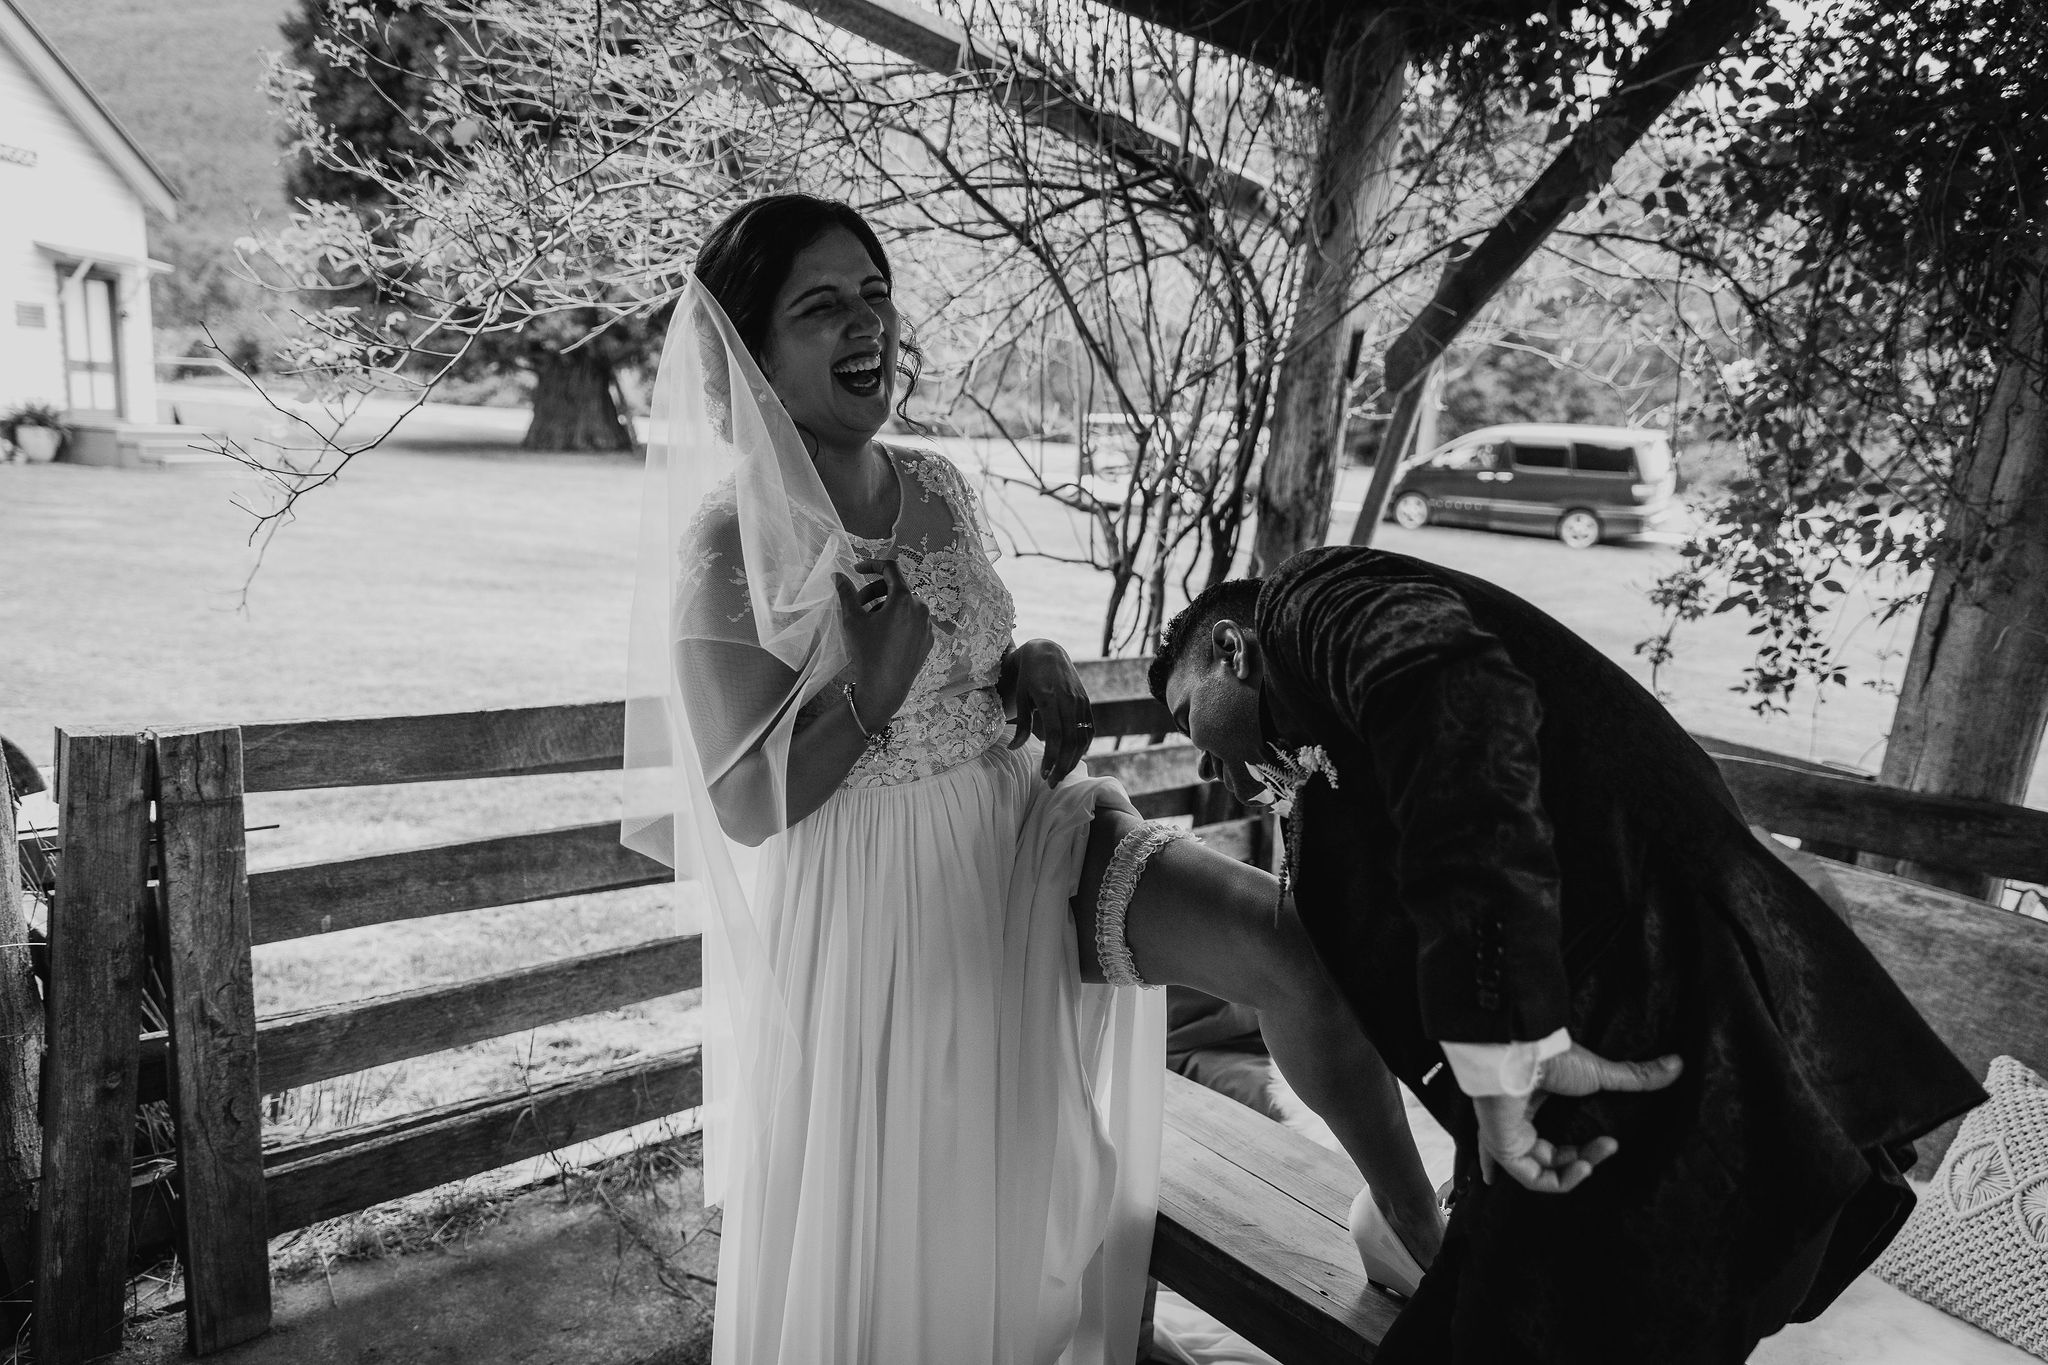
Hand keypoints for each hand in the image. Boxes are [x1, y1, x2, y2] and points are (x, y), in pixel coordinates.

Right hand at [833, 558, 932, 727]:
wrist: (884, 688)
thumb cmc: (867, 652)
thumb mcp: (852, 620)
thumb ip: (846, 593)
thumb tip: (837, 575)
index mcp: (904, 599)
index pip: (890, 568)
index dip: (871, 565)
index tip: (856, 570)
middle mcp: (921, 608)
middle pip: (896, 587)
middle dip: (874, 591)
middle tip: (857, 604)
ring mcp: (927, 625)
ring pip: (904, 605)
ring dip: (885, 606)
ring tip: (869, 622)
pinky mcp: (928, 640)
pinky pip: (912, 621)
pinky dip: (897, 620)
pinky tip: (883, 635)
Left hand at [1004, 639, 1093, 783]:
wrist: (1048, 652)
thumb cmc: (1029, 676)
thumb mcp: (1021, 698)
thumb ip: (1021, 725)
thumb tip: (1013, 750)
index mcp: (1049, 699)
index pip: (1055, 736)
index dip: (1051, 758)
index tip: (1043, 775)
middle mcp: (1069, 700)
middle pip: (1071, 741)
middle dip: (1062, 766)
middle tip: (1052, 783)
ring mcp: (1080, 701)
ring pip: (1082, 738)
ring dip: (1074, 760)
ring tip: (1061, 775)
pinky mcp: (1086, 702)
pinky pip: (1089, 730)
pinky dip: (1083, 747)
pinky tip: (1073, 758)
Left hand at [1472, 1045, 1682, 1193]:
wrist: (1522, 1054)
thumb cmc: (1553, 1057)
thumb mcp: (1598, 1071)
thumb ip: (1634, 1077)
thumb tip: (1677, 1064)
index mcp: (1530, 1102)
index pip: (1545, 1133)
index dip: (1574, 1148)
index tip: (1609, 1142)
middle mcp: (1515, 1122)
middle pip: (1549, 1156)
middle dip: (1584, 1159)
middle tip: (1610, 1145)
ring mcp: (1507, 1137)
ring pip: (1543, 1171)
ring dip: (1577, 1171)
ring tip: (1595, 1162)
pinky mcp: (1504, 1149)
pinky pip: (1533, 1179)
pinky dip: (1562, 1181)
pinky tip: (1585, 1168)